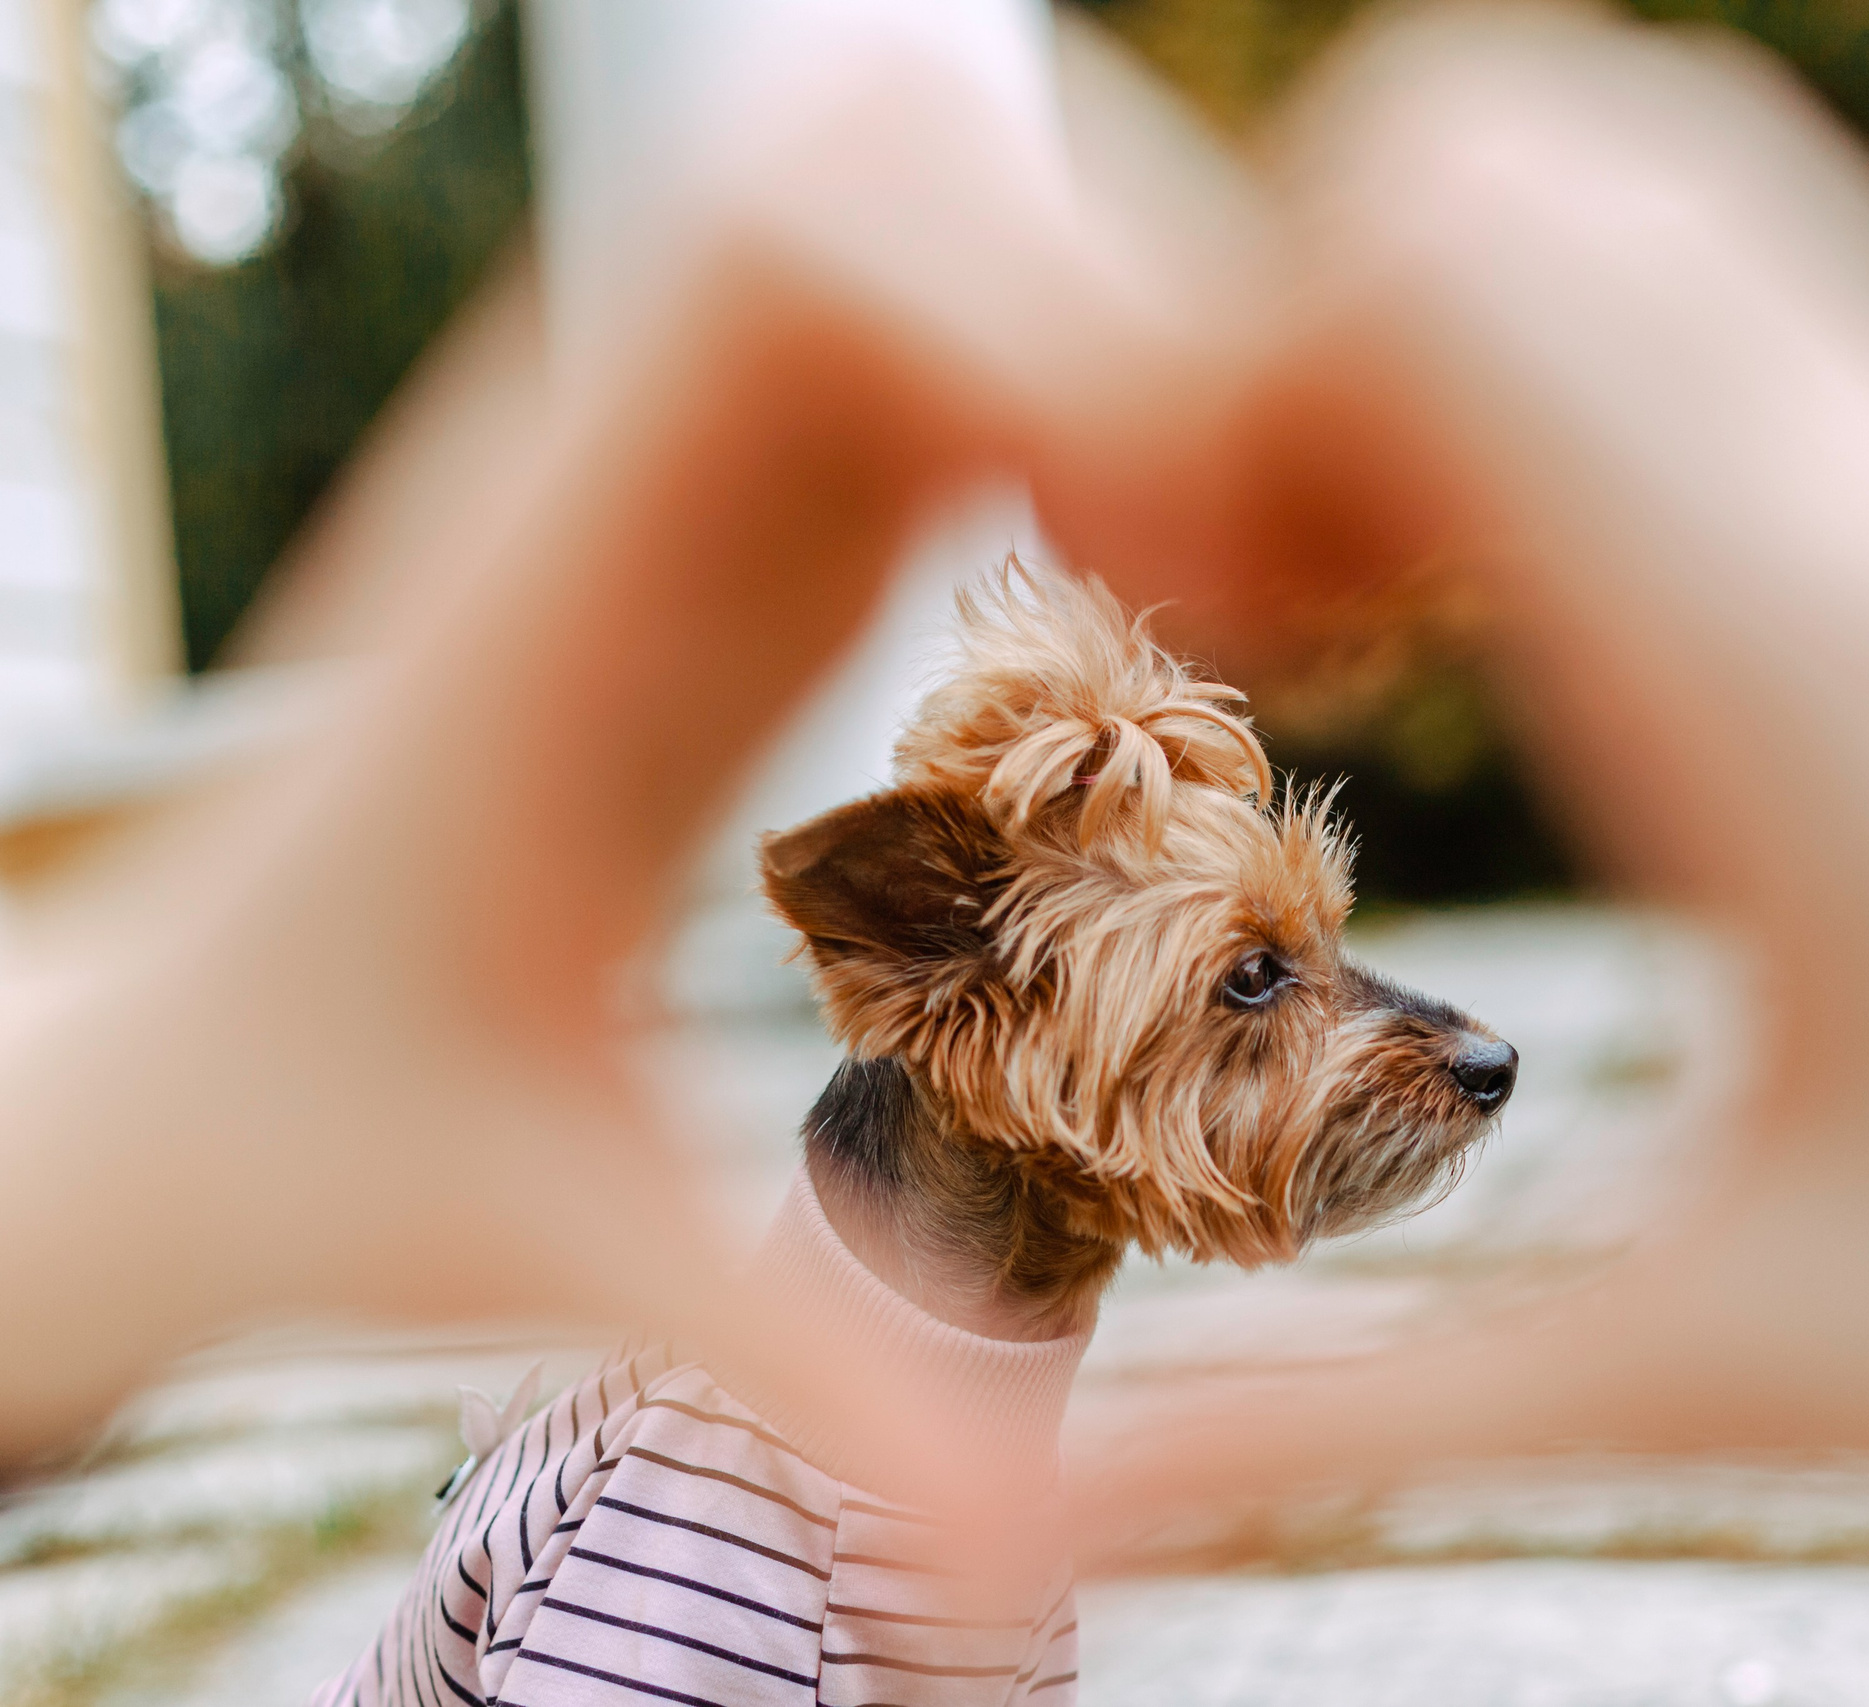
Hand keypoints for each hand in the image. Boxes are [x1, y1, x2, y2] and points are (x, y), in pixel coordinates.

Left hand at [0, 43, 1176, 1514]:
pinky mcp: (739, 490)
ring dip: (1159, 336)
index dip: (1054, 323)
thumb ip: (814, 1397)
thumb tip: (1025, 1630)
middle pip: (923, 153)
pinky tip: (1182, 610)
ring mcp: (686, 450)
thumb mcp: (559, 1265)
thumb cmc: (309, 1155)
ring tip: (1274, 592)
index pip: (805, 254)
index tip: (1195, 561)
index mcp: (558, 583)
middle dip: (1158, 302)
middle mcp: (625, 458)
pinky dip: (1112, 397)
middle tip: (1279, 583)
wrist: (148, 1080)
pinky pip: (951, 323)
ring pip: (964, 205)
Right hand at [1062, 14, 1868, 1701]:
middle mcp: (1863, 497)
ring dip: (1435, 302)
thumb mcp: (1690, 1373)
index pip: (1427, 274)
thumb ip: (1333, 1427)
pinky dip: (1572, 313)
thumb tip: (1045, 1529)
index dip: (1217, 392)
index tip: (1193, 619)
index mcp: (1770, 682)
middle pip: (1479, 141)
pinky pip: (1732, 230)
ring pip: (1614, 143)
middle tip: (1277, 592)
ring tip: (1401, 573)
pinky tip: (1550, 563)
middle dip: (1290, 322)